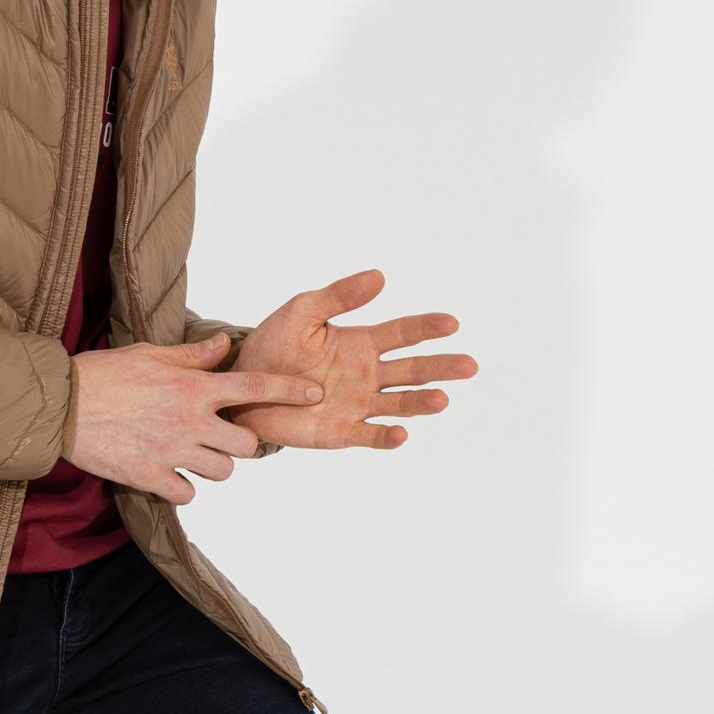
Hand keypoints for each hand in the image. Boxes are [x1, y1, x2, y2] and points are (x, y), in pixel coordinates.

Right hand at [64, 333, 323, 504]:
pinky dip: (182, 488)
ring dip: (213, 465)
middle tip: (220, 436)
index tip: (315, 394)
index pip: (255, 386)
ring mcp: (172, 453)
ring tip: (191, 454)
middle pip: (247, 443)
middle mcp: (191, 421)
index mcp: (194, 387)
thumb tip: (224, 346)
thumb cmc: (104, 373)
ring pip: (222, 472)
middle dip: (240, 441)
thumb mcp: (150, 354)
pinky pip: (187, 495)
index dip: (290, 390)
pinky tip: (168, 474)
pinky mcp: (150, 478)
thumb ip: (193, 356)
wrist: (61, 406)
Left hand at [230, 270, 477, 449]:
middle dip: (441, 368)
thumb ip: (339, 296)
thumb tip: (380, 275)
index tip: (451, 324)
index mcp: (362, 343)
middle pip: (412, 370)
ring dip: (421, 403)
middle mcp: (368, 375)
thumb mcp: (302, 312)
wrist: (243, 387)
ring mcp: (358, 405)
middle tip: (469, 366)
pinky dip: (386, 437)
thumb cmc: (273, 345)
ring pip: (399, 404)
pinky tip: (401, 434)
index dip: (427, 328)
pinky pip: (369, 435)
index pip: (403, 334)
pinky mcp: (342, 432)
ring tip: (442, 400)